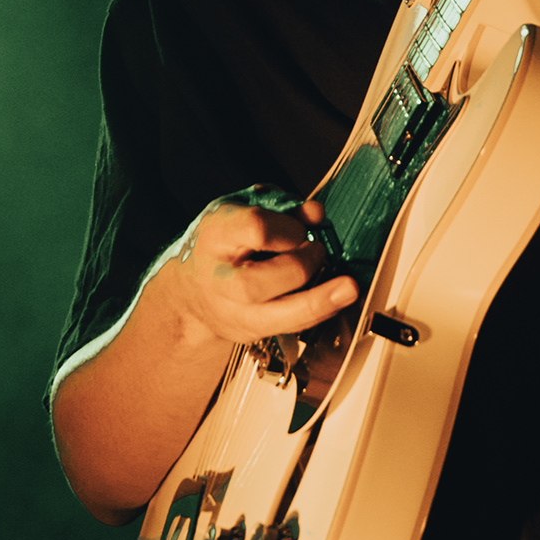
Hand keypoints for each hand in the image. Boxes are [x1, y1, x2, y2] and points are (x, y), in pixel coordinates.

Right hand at [151, 192, 358, 352]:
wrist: (191, 289)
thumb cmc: (222, 242)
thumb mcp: (243, 210)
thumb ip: (282, 207)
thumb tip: (316, 213)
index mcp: (216, 236)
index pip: (254, 230)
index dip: (288, 228)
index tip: (302, 228)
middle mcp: (219, 279)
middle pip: (259, 282)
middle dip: (301, 265)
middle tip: (316, 250)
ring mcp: (232, 311)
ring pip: (276, 316)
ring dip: (320, 301)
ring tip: (348, 288)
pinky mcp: (250, 331)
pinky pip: (290, 327)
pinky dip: (319, 313)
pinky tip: (336, 300)